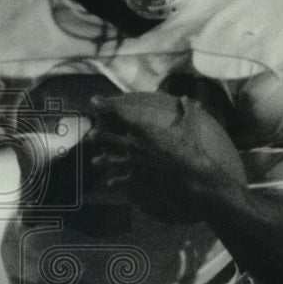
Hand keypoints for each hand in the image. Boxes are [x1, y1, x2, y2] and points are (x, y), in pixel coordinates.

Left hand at [88, 92, 244, 193]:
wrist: (193, 176)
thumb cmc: (192, 149)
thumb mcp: (192, 125)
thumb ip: (189, 110)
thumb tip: (188, 98)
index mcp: (144, 130)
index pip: (118, 115)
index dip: (104, 106)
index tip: (94, 100)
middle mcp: (134, 146)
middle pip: (108, 138)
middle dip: (97, 135)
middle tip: (90, 134)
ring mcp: (133, 164)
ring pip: (110, 161)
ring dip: (101, 161)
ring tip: (94, 162)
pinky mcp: (137, 180)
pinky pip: (120, 181)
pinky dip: (114, 182)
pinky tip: (109, 184)